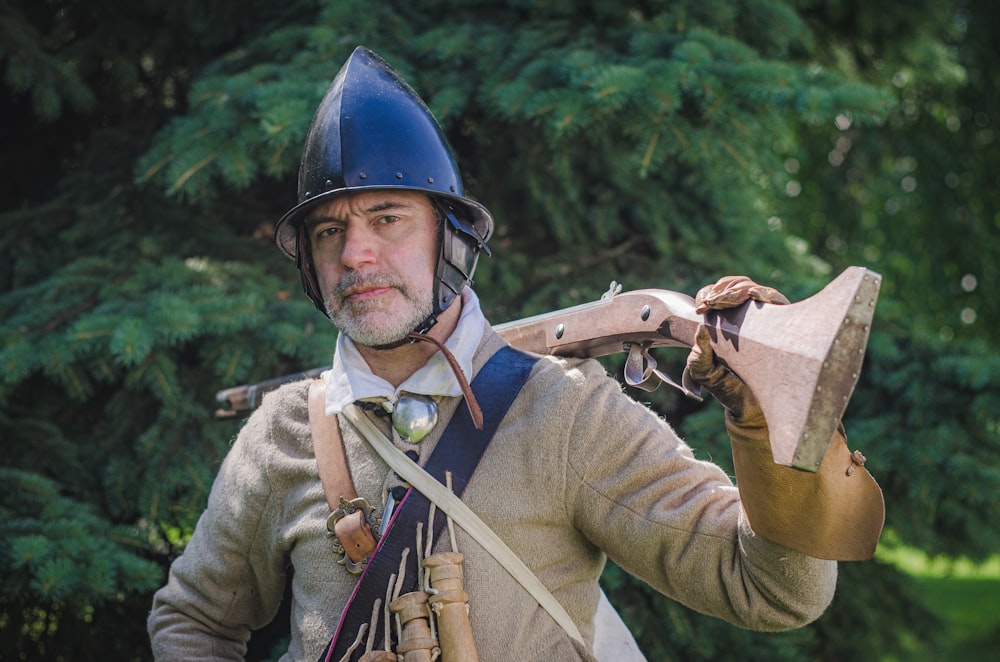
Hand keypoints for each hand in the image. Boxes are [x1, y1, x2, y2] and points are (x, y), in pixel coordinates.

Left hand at [686, 276, 788, 426]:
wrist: (753, 408)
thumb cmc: (727, 387)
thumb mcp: (704, 372)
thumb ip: (697, 355)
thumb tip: (700, 329)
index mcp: (723, 323)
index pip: (716, 294)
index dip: (707, 294)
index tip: (702, 307)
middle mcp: (744, 317)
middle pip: (734, 285)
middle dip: (721, 290)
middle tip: (712, 303)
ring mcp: (764, 319)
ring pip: (752, 289)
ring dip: (737, 290)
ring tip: (725, 301)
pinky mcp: (784, 323)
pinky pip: (777, 300)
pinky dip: (764, 293)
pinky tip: (753, 296)